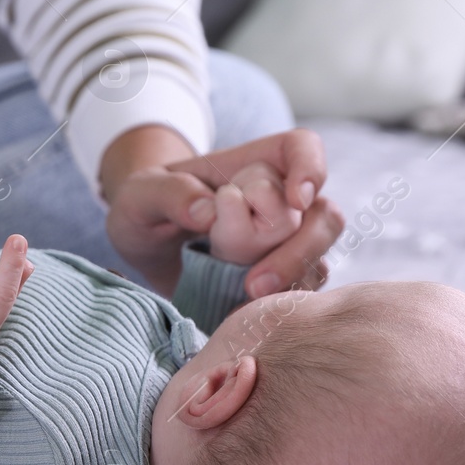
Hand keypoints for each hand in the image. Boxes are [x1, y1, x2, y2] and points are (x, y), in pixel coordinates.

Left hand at [102, 126, 343, 296]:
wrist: (144, 245)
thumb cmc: (146, 205)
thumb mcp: (142, 193)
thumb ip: (170, 193)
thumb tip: (207, 210)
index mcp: (254, 164)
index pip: (302, 148)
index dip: (310, 168)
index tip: (294, 199)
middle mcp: (280, 200)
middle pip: (323, 215)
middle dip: (298, 249)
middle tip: (254, 283)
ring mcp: (284, 243)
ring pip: (317, 259)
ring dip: (289, 283)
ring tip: (244, 301)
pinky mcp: (279, 279)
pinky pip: (300, 293)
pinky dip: (280, 306)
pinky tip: (243, 316)